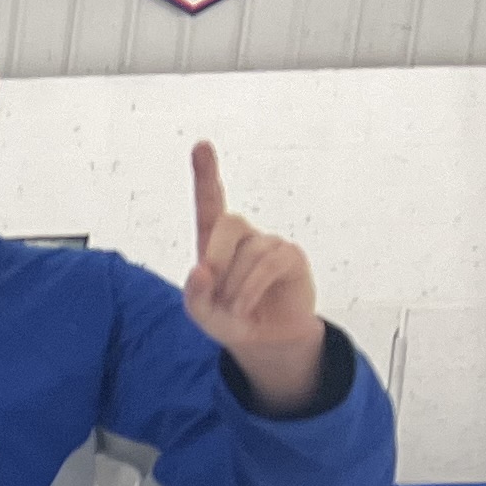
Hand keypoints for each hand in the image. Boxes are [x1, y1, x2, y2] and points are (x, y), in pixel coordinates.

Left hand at [182, 141, 326, 412]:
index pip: (210, 202)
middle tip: (210, 284)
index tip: (201, 145)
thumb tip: (201, 271)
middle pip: (228, 221)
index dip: (206, 174)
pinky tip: (246, 307)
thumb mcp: (203, 313)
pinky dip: (250, 290)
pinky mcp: (290, 256)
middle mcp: (243, 236)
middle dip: (215, 255)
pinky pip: (268, 265)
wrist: (266, 340)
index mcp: (214, 243)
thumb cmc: (231, 319)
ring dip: (233, 288)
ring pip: (248, 253)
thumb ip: (195, 295)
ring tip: (235, 309)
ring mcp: (269, 243)